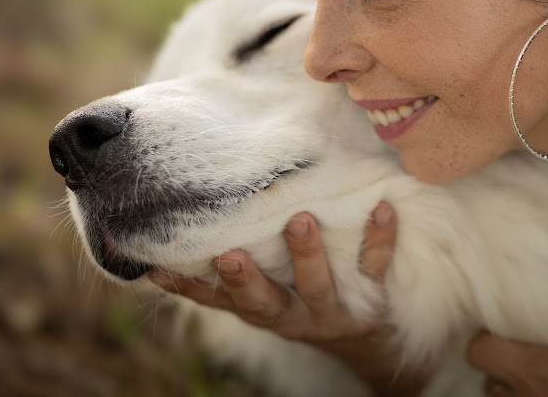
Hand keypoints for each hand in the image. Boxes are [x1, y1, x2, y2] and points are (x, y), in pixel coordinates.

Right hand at [148, 201, 426, 394]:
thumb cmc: (303, 299)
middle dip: (245, 280)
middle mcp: (292, 315)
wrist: (366, 338)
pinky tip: (384, 209)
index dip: (191, 288)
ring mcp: (332, 310)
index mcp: (262, 310)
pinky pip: (375, 268)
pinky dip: (380, 239)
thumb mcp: (266, 294)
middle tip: (231, 253)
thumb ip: (233, 271)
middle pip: (264, 302)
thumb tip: (179, 237)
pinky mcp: (370, 299)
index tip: (163, 267)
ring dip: (306, 256)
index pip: (219, 301)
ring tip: (301, 220)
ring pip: (317, 286)